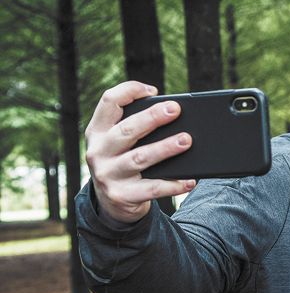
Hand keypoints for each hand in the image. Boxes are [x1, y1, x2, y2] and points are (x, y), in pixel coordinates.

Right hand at [84, 81, 195, 222]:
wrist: (112, 201)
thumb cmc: (123, 160)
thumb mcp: (118, 142)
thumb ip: (135, 125)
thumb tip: (172, 113)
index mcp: (97, 131)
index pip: (109, 101)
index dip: (130, 90)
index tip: (153, 90)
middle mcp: (98, 151)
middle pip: (127, 129)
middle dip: (152, 118)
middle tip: (175, 109)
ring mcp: (108, 175)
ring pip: (140, 158)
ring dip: (165, 148)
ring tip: (186, 140)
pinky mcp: (122, 195)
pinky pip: (152, 189)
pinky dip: (173, 184)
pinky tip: (189, 180)